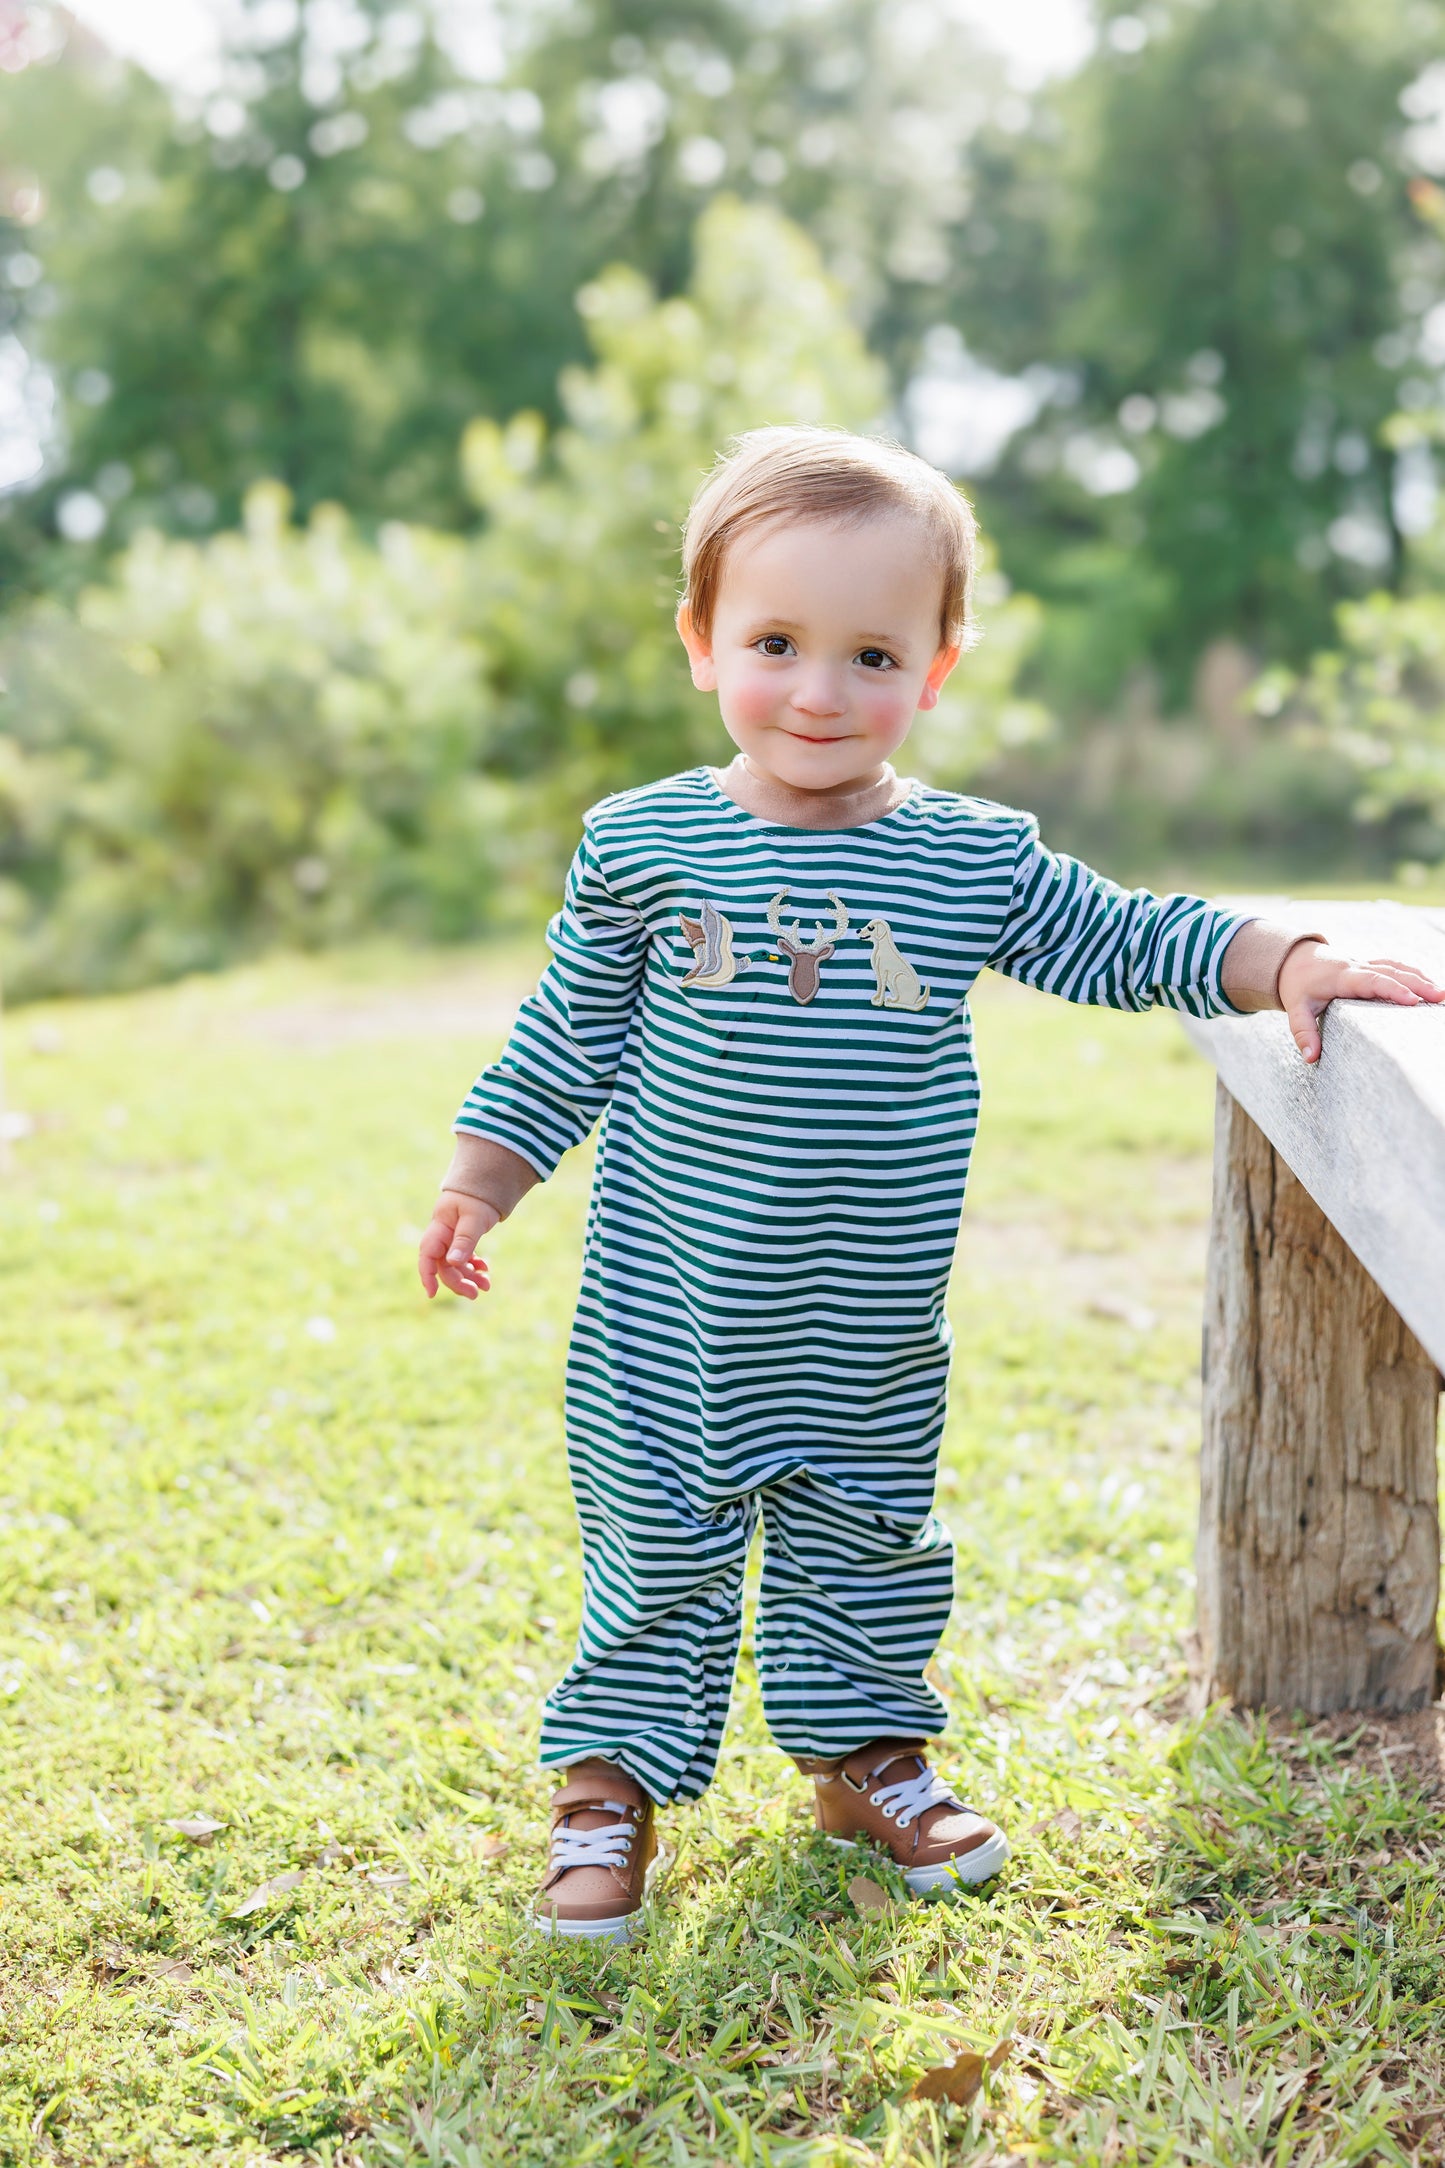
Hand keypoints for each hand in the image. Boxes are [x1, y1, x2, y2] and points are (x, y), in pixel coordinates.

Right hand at [418, 1191, 500, 1300]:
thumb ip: (464, 1240)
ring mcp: (451, 1237)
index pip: (428, 1254)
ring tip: (486, 1286)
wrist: (487, 1180)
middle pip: (444, 1265)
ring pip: (455, 1264)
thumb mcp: (474, 1218)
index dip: (427, 1275)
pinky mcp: (461, 1238)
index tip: (432, 1293)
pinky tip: (485, 1269)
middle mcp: (443, 1234)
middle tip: (476, 1294)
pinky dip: (474, 1265)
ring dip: (469, 1276)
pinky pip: (464, 1257)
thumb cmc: (479, 1196)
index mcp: (440, 1227)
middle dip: (458, 1281)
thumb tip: (453, 1263)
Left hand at [1278, 942, 1444, 1064]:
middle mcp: (1358, 966)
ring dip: (1420, 978)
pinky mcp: (1371, 965)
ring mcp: (1366, 963)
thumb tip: (1311, 1058)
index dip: (1393, 990)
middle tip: (1440, 997)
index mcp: (1342, 977)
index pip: (1372, 981)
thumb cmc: (1298, 986)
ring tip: (1441, 994)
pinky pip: (1396, 966)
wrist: (1295, 958)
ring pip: (1398, 967)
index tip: (1412, 1001)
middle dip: (1417, 984)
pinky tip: (1429, 985)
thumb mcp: (1295, 1009)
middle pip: (1392, 973)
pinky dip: (1414, 974)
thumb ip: (1303, 1032)